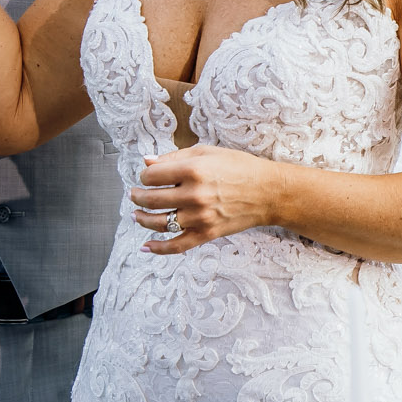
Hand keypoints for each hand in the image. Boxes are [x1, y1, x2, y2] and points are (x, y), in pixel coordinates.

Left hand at [132, 146, 278, 253]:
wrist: (267, 192)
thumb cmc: (239, 167)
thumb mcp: (207, 152)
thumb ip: (175, 157)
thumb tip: (147, 162)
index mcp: (193, 170)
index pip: (152, 176)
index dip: (144, 175)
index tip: (147, 175)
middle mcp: (194, 195)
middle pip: (151, 199)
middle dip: (137, 196)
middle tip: (135, 194)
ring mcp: (199, 217)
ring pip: (158, 222)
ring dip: (141, 219)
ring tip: (136, 214)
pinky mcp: (206, 234)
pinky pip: (176, 245)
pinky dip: (158, 248)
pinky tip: (145, 246)